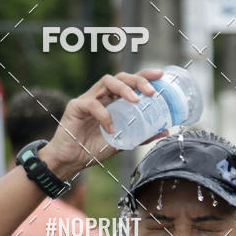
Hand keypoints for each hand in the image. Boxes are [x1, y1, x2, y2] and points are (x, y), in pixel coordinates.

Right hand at [40, 69, 164, 177]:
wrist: (71, 161)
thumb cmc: (93, 149)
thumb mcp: (123, 141)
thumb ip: (141, 135)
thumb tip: (164, 130)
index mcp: (112, 102)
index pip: (129, 82)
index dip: (144, 76)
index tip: (160, 75)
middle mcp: (101, 97)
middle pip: (120, 77)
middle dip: (138, 81)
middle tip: (151, 91)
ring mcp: (88, 99)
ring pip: (107, 81)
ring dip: (124, 89)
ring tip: (136, 101)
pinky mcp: (76, 107)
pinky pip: (92, 104)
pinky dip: (105, 115)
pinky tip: (111, 129)